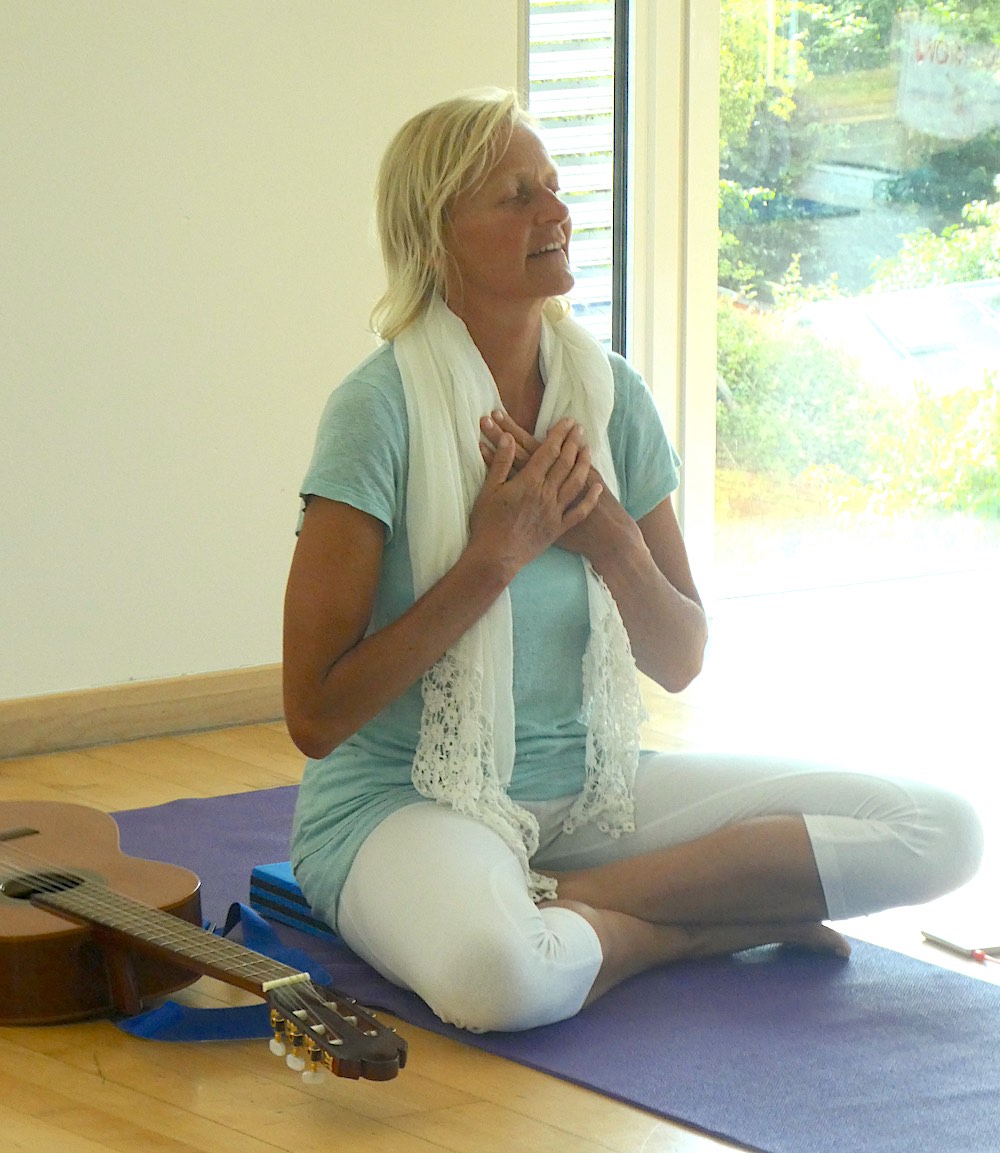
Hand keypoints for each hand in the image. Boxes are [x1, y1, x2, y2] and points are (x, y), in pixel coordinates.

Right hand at [469, 418, 601, 573]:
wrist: (495, 558)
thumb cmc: (487, 523)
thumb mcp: (488, 490)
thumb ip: (501, 462)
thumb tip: (509, 437)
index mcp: (528, 482)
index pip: (548, 451)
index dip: (559, 434)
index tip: (567, 422)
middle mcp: (546, 494)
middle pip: (565, 463)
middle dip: (573, 443)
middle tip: (580, 429)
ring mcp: (554, 511)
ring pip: (575, 483)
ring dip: (583, 464)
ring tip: (588, 449)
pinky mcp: (558, 528)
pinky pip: (579, 511)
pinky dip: (590, 498)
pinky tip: (598, 487)